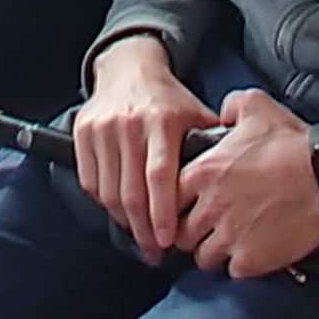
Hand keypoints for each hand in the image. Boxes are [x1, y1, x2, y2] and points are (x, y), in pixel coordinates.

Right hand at [76, 33, 214, 260]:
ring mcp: (102, 128)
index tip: (168, 241)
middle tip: (155, 252)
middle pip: (132, 192)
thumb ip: (212, 146)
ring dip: (124, 222)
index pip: (160, 176)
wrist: (129, 66)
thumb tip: (235, 185)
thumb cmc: (168, 98)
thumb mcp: (196, 113)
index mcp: (162, 120)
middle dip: (143, 230)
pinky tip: (120, 213)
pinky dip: (104, 203)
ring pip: (108, 192)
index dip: (163, 214)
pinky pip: (90, 181)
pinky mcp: (82, 132)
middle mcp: (129, 123)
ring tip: (139, 237)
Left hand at [178, 85, 318, 278]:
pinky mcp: (250, 259)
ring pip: (201, 257)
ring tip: (229, 241)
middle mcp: (211, 206)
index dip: (178, 203)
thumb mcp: (256, 105)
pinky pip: (231, 270)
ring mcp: (230, 236)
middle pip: (181, 233)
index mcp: (204, 172)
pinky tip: (250, 249)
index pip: (169, 198)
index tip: (189, 205)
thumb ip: (229, 107)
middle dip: (191, 232)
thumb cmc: (295, 143)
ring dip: (212, 251)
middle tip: (207, 228)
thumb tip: (222, 116)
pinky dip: (238, 264)